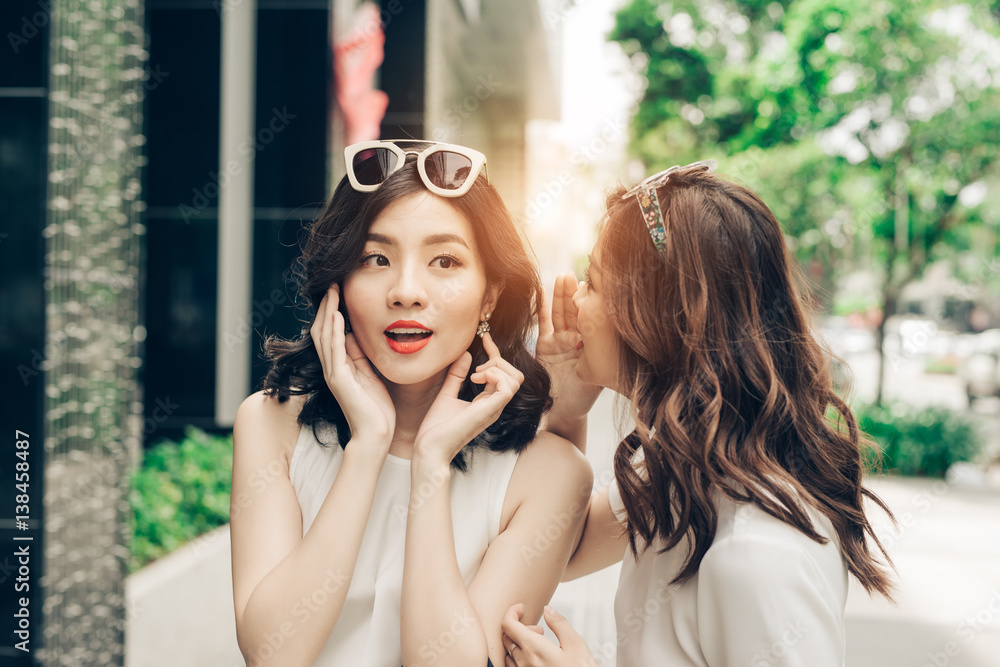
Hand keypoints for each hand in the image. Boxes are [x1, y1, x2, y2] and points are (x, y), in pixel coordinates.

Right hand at [310, 284, 394, 445]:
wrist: (377, 435)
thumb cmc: (378, 408)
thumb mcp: (371, 374)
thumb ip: (362, 356)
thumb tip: (359, 335)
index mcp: (340, 366)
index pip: (331, 333)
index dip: (332, 311)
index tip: (339, 290)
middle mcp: (332, 368)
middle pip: (322, 330)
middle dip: (326, 306)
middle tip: (332, 284)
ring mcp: (333, 374)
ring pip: (324, 337)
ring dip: (328, 313)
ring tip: (332, 292)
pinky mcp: (339, 381)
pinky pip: (334, 352)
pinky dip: (335, 333)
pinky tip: (338, 317)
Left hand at [413, 332, 521, 467]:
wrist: (429, 449)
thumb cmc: (436, 428)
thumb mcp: (447, 393)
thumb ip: (456, 375)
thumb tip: (465, 354)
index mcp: (487, 402)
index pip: (503, 373)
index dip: (495, 352)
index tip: (485, 338)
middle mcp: (495, 405)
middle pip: (515, 374)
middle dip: (498, 360)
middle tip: (475, 369)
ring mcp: (494, 408)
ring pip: (515, 378)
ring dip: (496, 368)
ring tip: (475, 375)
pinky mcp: (490, 411)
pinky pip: (507, 386)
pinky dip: (494, 375)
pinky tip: (476, 378)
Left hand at [501, 604, 598, 666]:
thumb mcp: (576, 644)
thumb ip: (559, 624)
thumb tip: (548, 610)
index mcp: (534, 649)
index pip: (508, 625)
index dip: (512, 612)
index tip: (521, 608)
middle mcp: (524, 662)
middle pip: (506, 637)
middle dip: (519, 627)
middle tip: (539, 631)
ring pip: (508, 653)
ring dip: (518, 644)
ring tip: (539, 646)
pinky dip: (518, 657)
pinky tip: (534, 658)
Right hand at [537, 273, 602, 422]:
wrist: (563, 410)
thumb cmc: (583, 396)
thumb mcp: (597, 374)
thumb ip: (601, 357)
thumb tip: (617, 340)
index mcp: (591, 343)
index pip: (591, 317)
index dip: (590, 301)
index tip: (593, 285)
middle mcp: (576, 339)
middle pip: (575, 310)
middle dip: (574, 292)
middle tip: (574, 275)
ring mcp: (560, 340)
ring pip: (560, 313)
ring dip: (560, 295)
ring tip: (562, 278)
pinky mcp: (545, 345)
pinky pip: (544, 323)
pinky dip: (542, 308)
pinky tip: (541, 292)